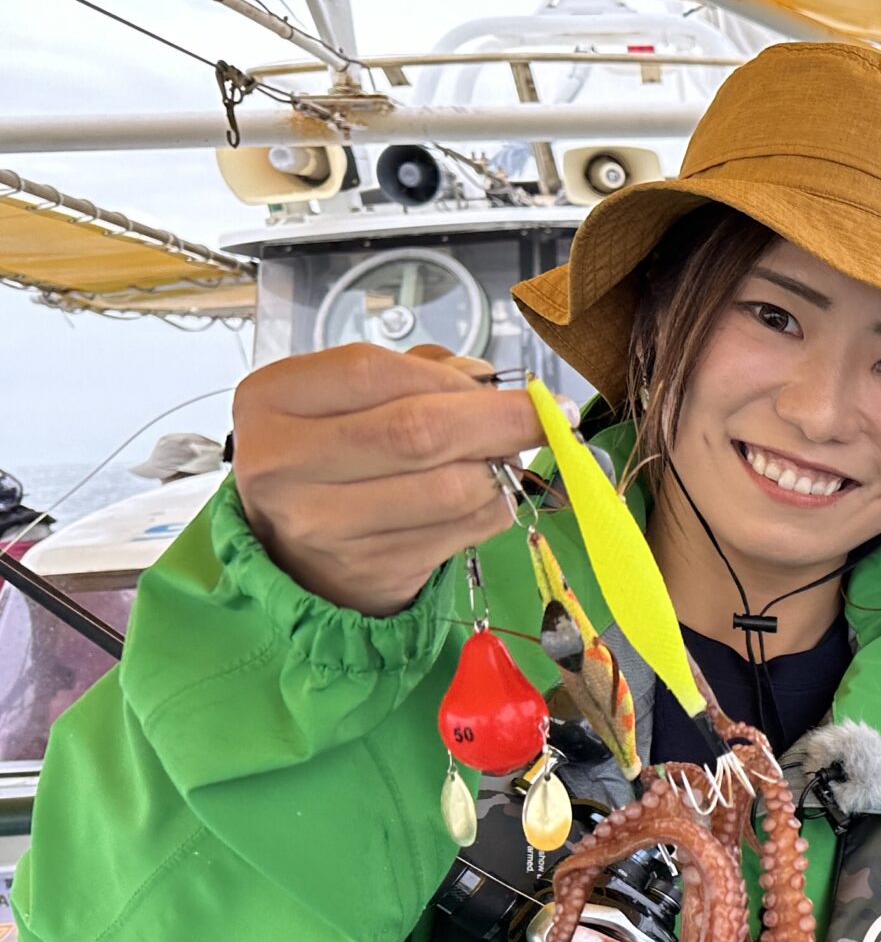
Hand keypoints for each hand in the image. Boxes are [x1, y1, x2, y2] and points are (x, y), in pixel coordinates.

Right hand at [232, 342, 542, 615]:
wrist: (294, 552)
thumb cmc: (329, 456)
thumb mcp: (341, 401)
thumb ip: (409, 374)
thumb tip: (485, 379)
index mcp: (271, 400)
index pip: (372, 372)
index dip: (450, 377)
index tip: (506, 382)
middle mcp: (284, 463)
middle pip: (417, 432)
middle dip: (499, 420)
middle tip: (548, 415)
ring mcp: (324, 524)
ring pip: (451, 489)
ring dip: (499, 470)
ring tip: (504, 457)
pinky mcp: (371, 569)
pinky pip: (463, 531)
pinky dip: (494, 507)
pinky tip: (488, 495)